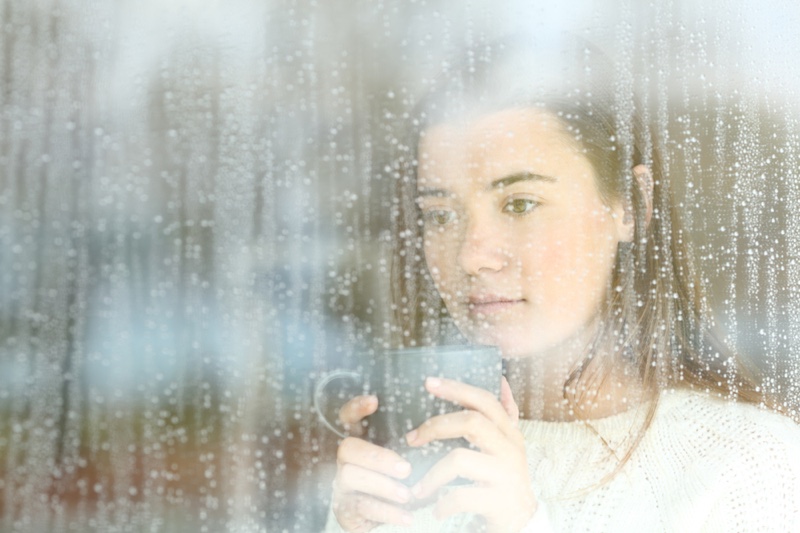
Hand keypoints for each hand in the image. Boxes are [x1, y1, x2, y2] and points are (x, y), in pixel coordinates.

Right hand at [331, 395, 415, 531]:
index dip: (355, 408)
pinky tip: (406, 516)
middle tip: (405, 468)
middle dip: (376, 456)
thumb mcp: (402, 464)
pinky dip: (387, 511)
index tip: (373, 401)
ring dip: (382, 485)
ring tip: (406, 494)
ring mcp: (341, 485)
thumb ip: (409, 449)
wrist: (385, 524)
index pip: (347, 419)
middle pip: (347, 448)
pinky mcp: (345, 510)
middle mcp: (345, 462)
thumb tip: (436, 435)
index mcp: (360, 444)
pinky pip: (361, 507)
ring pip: (350, 476)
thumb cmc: (397, 485)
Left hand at [404, 377, 536, 532]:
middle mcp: (511, 449)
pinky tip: (437, 509)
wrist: (523, 523)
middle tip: (412, 438)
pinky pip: (460, 495)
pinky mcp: (500, 501)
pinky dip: (442, 503)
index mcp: (509, 433)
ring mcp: (507, 475)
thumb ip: (503, 416)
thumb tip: (501, 380)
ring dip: (431, 476)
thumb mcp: (507, 446)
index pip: (484, 401)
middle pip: (472, 422)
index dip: (457, 389)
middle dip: (436, 426)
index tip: (429, 383)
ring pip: (460, 459)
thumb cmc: (504, 480)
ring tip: (419, 489)